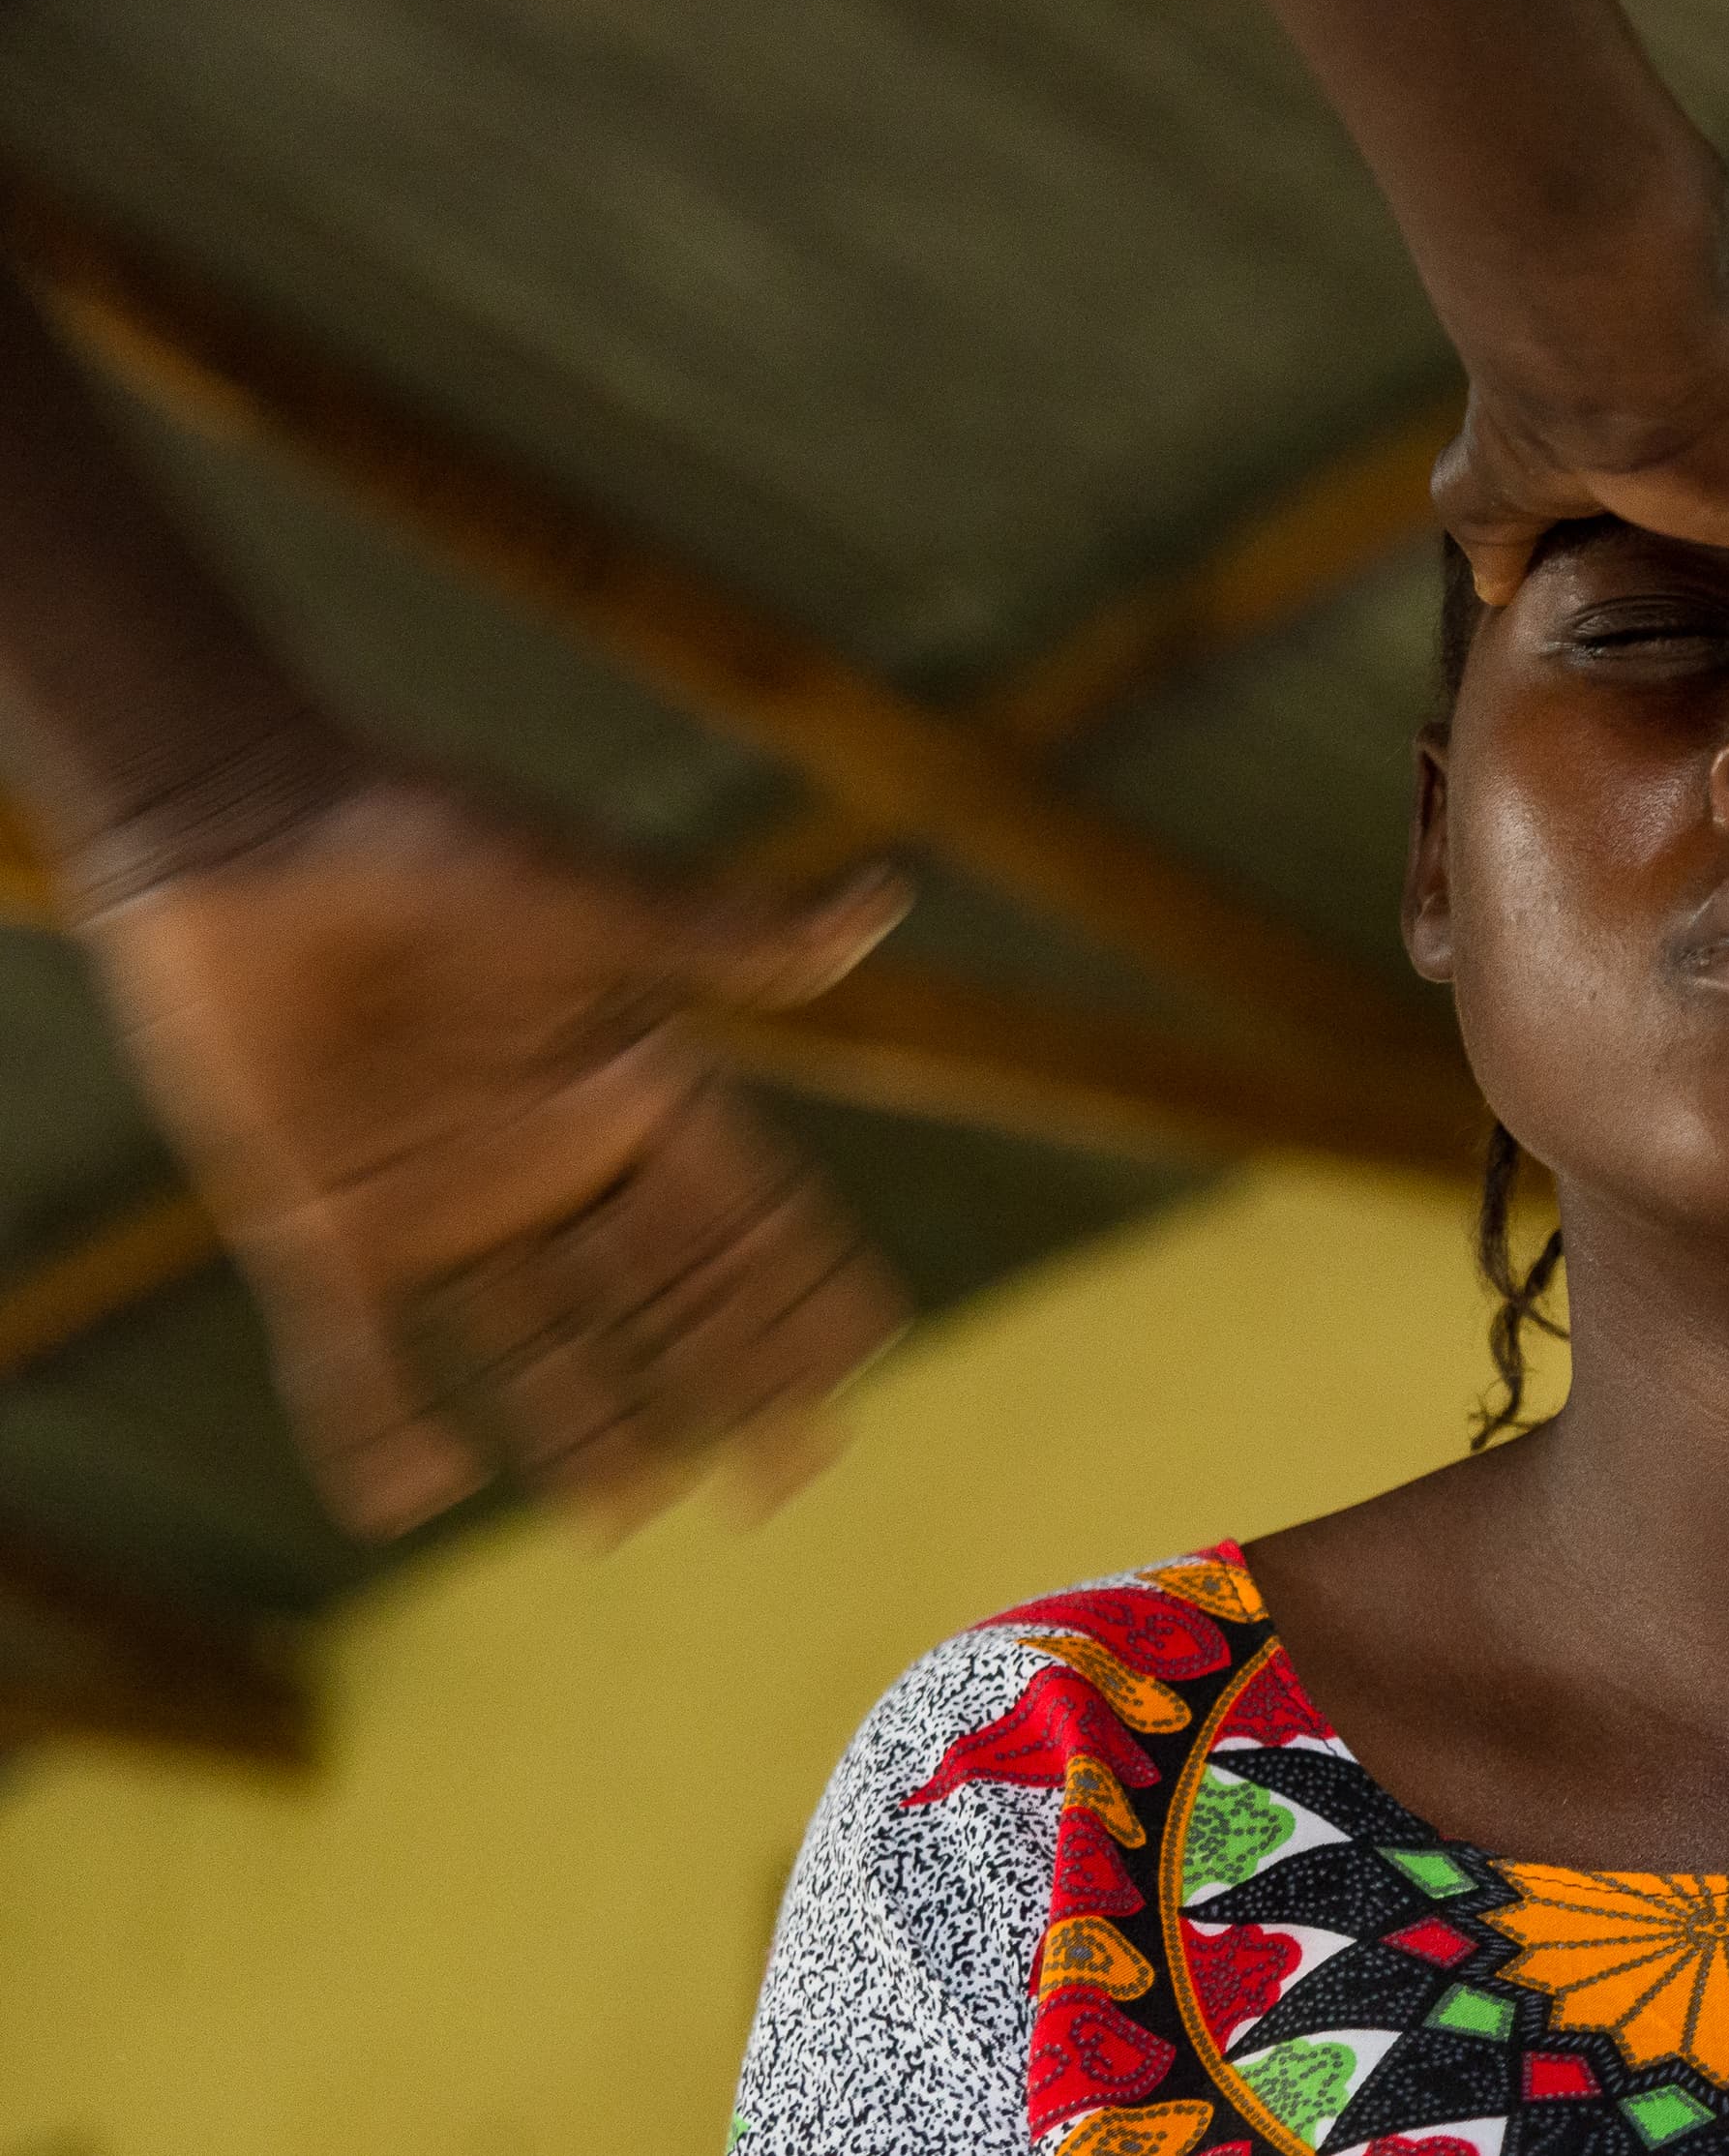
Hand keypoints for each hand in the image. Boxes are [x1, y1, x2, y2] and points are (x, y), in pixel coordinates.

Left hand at [67, 774, 911, 1540]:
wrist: (236, 826)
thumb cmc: (423, 836)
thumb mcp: (588, 896)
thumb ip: (724, 937)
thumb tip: (880, 907)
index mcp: (631, 1085)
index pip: (747, 1212)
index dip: (807, 1289)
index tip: (867, 1361)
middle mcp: (551, 1158)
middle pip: (665, 1299)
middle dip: (731, 1386)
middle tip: (786, 1480)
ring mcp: (441, 1201)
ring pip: (536, 1344)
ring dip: (582, 1427)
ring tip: (625, 1514)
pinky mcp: (323, 1226)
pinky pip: (355, 1354)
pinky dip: (372, 1428)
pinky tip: (411, 1497)